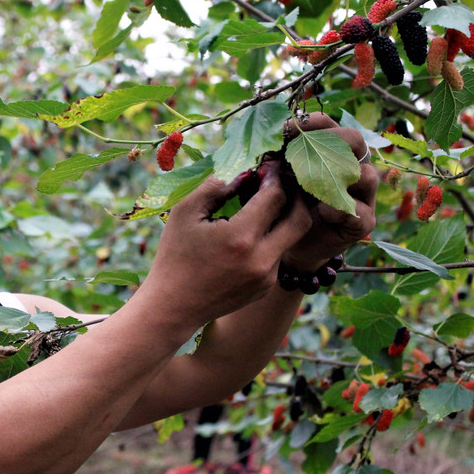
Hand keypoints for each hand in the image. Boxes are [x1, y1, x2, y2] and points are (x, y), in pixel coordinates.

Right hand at [144, 164, 311, 327]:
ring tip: (263, 205)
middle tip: (281, 183)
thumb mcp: (185, 213)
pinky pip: (277, 256)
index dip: (274, 177)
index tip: (266, 167)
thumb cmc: (174, 255)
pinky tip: (250, 233)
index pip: (275, 197)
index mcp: (241, 237)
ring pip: (290, 238)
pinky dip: (269, 239)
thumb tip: (245, 174)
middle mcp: (262, 259)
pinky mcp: (266, 287)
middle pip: (301, 218)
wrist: (173, 306)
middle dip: (295, 195)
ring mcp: (267, 277)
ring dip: (282, 218)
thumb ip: (215, 187)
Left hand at [280, 113, 378, 271]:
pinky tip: (319, 210)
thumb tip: (269, 140)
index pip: (330, 124)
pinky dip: (337, 208)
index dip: (311, 122)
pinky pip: (359, 211)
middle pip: (354, 140)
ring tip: (309, 183)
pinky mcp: (363, 222)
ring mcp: (363, 195)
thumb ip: (278, 158)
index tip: (286, 129)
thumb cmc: (283, 204)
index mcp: (332, 150)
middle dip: (327, 141)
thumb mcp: (278, 177)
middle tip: (298, 151)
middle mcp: (353, 167)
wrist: (288, 243)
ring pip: (367, 175)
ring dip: (336, 175)